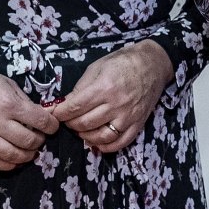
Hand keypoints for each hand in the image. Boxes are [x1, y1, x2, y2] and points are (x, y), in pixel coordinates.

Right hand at [0, 64, 59, 171]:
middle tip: (40, 138)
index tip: (53, 126)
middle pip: (28, 140)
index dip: (51, 125)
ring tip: (30, 151)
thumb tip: (38, 114)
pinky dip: (7, 165)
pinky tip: (14, 160)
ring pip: (12, 155)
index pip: (39, 120)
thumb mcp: (6, 84)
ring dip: (27, 156)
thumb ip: (23, 100)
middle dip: (40, 141)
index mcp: (8, 104)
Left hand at [54, 40, 172, 155]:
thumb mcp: (97, 67)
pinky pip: (121, 142)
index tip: (55, 113)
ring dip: (85, 136)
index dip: (60, 113)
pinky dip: (106, 146)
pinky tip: (97, 142)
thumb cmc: (123, 62)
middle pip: (85, 123)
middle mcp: (116, 104)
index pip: (75, 107)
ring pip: (101, 136)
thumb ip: (80, 87)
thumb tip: (65, 104)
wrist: (152, 64)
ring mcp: (128, 116)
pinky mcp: (138, 123)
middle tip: (68, 119)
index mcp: (104, 87)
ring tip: (81, 130)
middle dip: (70, 124)